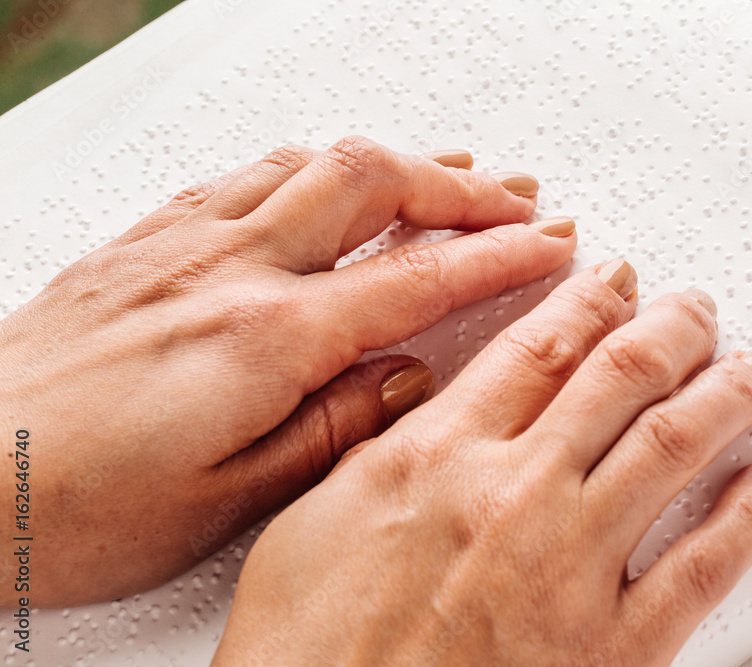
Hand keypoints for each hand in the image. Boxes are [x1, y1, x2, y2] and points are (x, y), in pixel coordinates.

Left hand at [0, 137, 577, 606]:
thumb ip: (333, 429)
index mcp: (265, 339)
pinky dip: (313, 163)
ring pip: (315, 163)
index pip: (416, 278)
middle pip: (375, 185)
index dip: (498, 256)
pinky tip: (327, 173)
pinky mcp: (147, 241)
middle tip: (517, 197)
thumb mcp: (226, 500)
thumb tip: (405, 382)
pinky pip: (249, 172)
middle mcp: (230, 269)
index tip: (548, 244)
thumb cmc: (73, 506)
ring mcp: (185, 243)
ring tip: (449, 168)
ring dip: (397, 161)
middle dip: (462, 185)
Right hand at [212, 263, 751, 665]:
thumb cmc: (304, 647)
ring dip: (725, 396)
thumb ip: (385, 446)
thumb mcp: (316, 517)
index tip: (616, 278)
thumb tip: (432, 398)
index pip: (539, 348)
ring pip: (673, 448)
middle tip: (697, 308)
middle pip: (620, 378)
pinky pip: (704, 567)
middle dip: (672, 329)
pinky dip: (748, 517)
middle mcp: (517, 494)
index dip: (589, 301)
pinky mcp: (611, 648)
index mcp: (441, 455)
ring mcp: (571, 568)